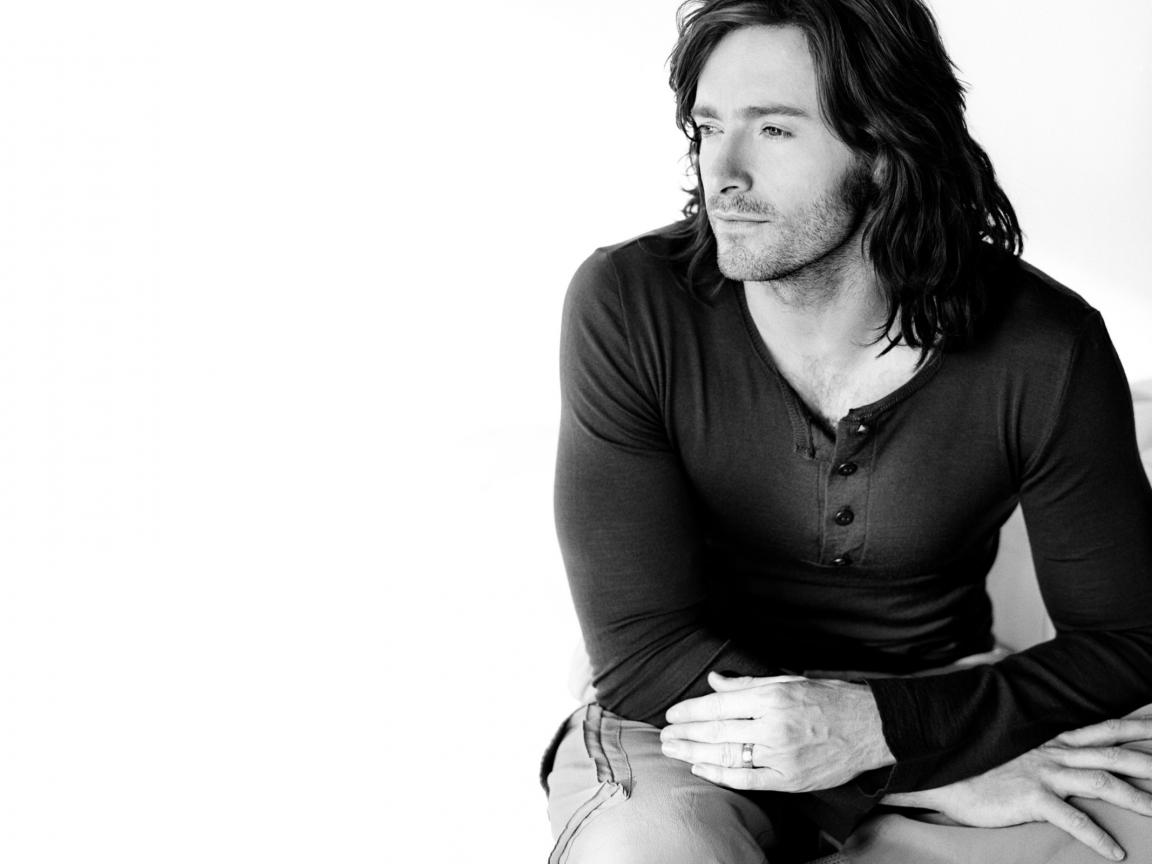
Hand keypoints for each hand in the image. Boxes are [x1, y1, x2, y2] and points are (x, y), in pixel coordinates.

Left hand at [660, 671, 893, 792]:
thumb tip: (715, 680)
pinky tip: (701, 769)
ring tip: (673, 751)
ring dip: (695, 754)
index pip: (719, 705)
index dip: (691, 711)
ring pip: (728, 756)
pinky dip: (721, 775)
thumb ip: (748, 684)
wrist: (870, 728)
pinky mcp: (790, 779)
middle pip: (718, 732)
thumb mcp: (788, 681)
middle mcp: (774, 727)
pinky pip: (748, 780)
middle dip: (686, 734)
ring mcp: (782, 756)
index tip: (672, 714)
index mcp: (772, 698)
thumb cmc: (829, 698)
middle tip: (664, 736)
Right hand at [883, 714, 1151, 860]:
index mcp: (1049, 739)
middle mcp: (1051, 752)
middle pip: (1111, 752)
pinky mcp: (1030, 797)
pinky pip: (1071, 819)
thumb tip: (1042, 727)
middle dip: (1148, 758)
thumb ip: (1034, 737)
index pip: (1101, 728)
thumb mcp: (1007, 743)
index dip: (1134, 726)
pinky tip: (1114, 853)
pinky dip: (1096, 837)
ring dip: (1135, 797)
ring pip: (1101, 781)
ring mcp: (1042, 773)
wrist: (938, 770)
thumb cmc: (972, 760)